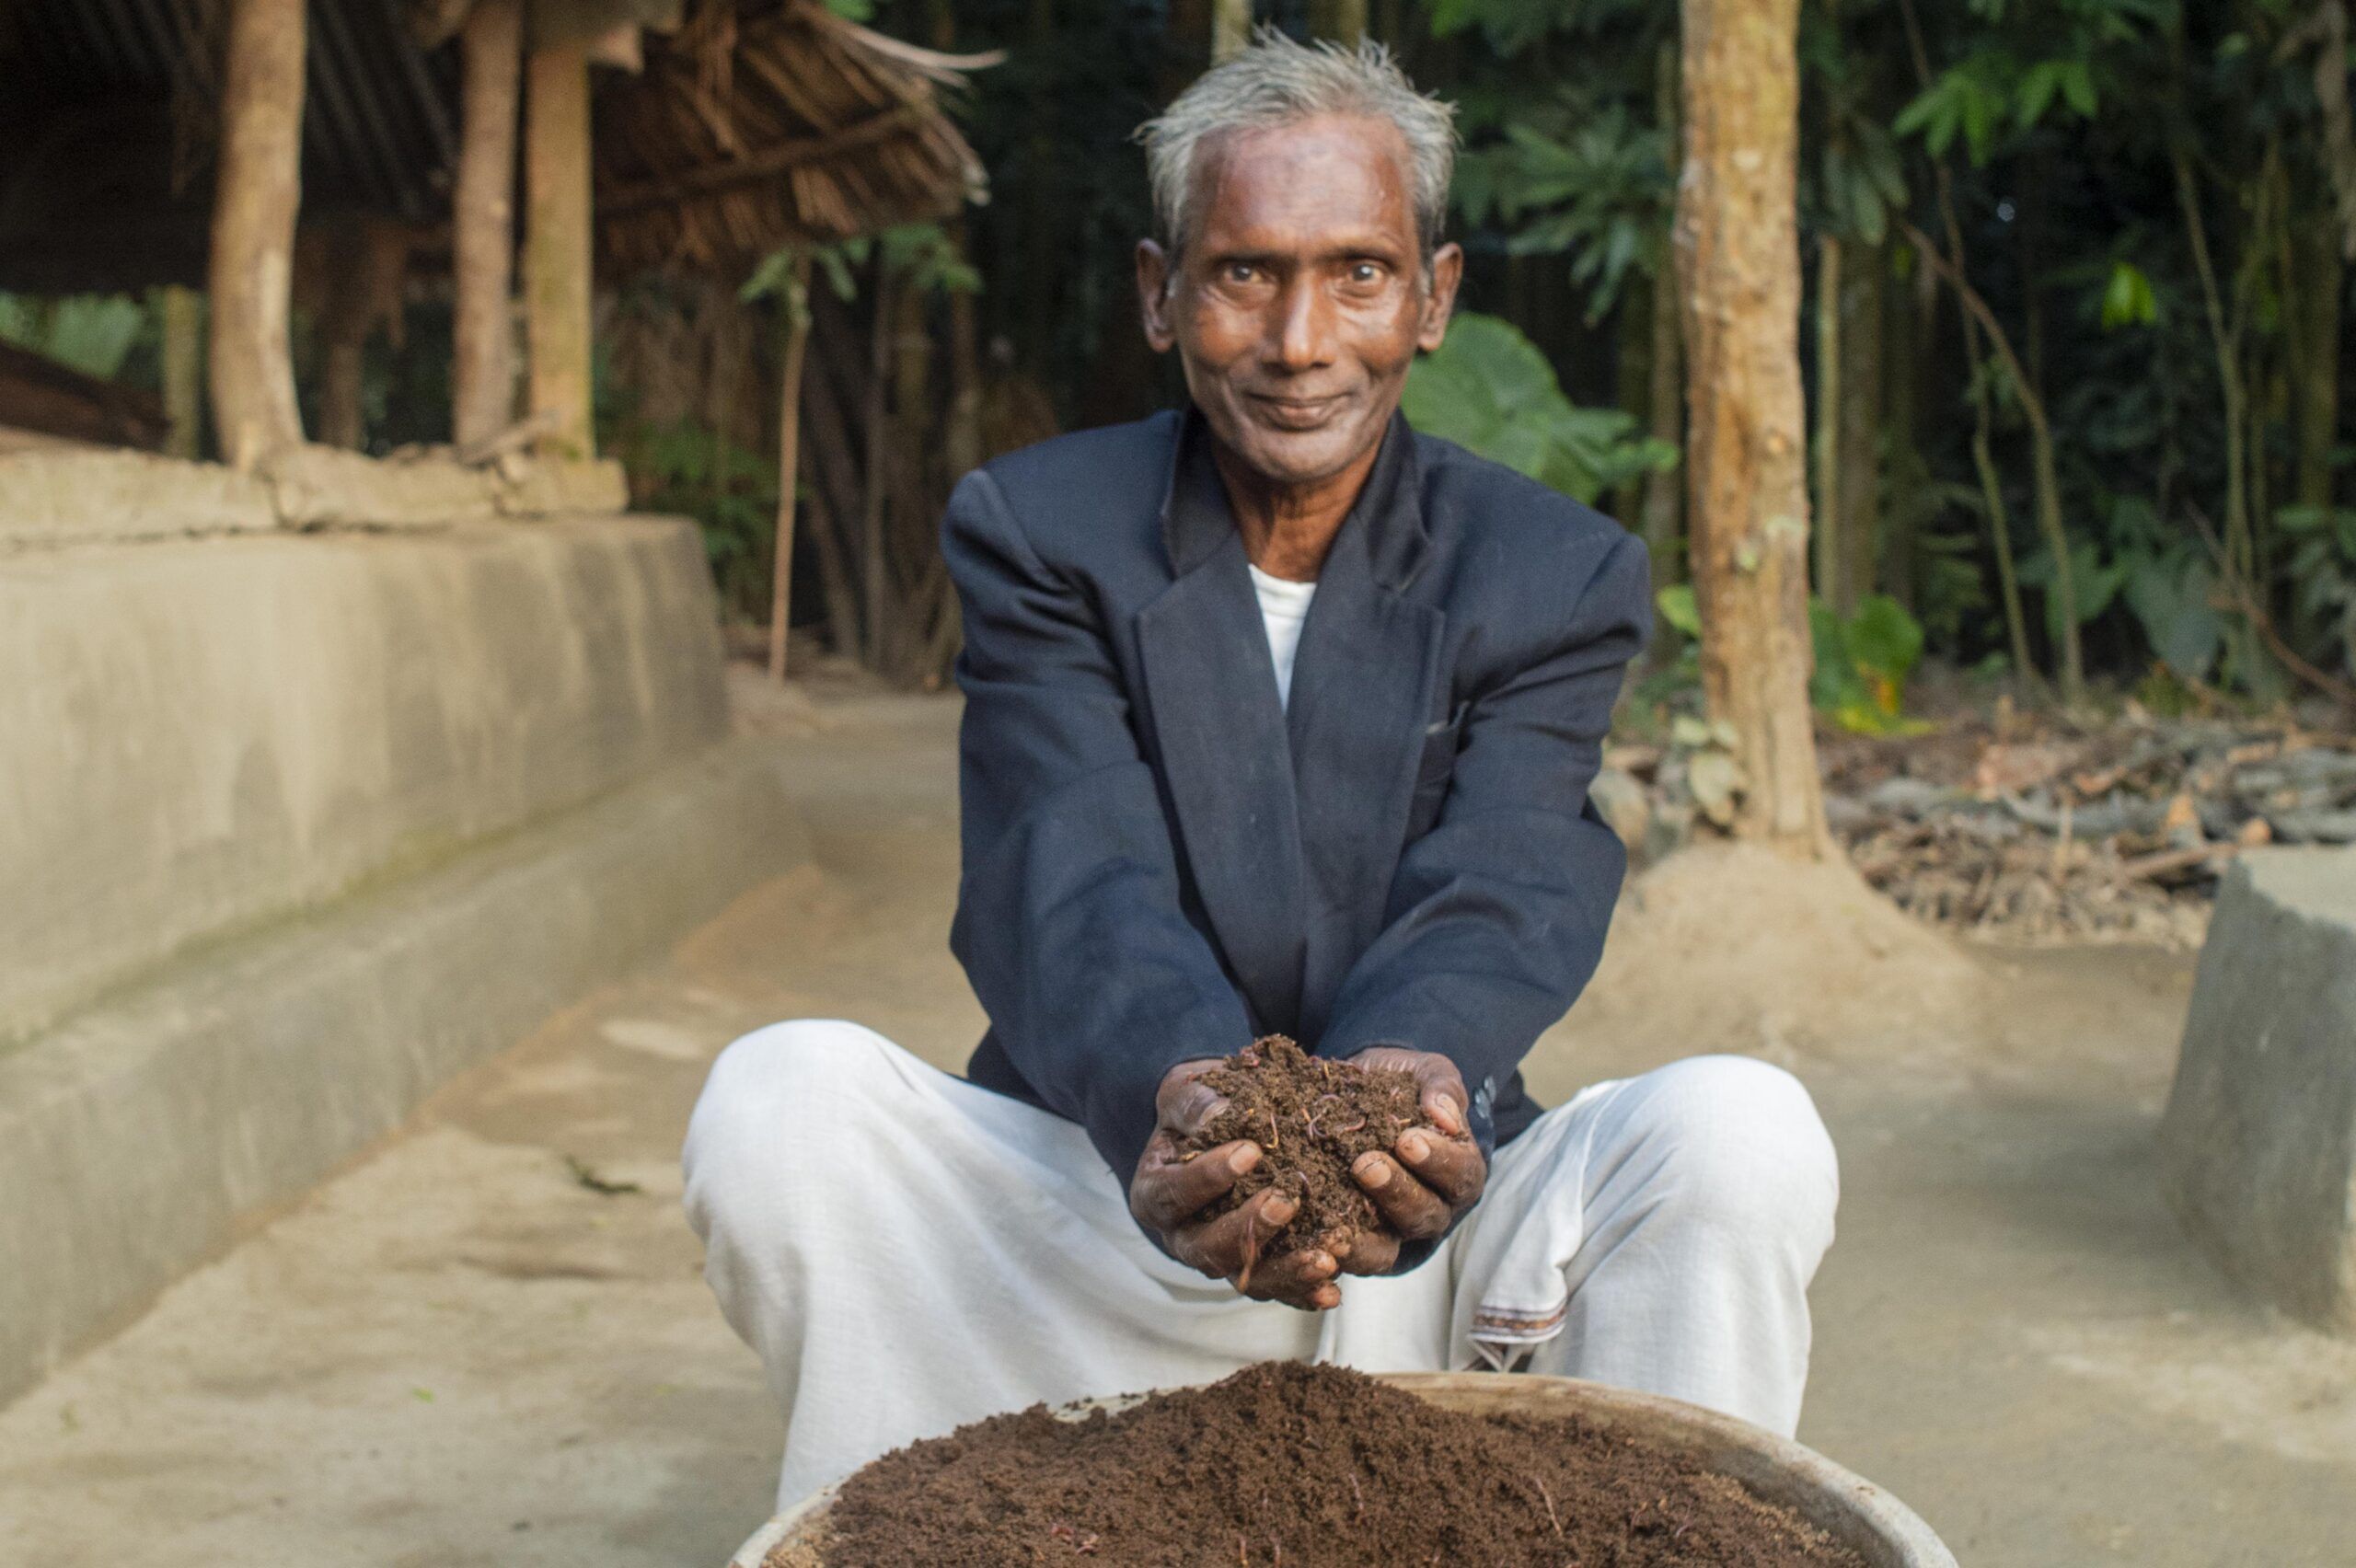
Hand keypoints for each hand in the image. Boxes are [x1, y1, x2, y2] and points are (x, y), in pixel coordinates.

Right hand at [1128, 1059, 1344, 1310]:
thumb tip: (1221, 1115)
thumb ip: (1196, 1105)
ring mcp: (1219, 1258)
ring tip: (1325, 1258)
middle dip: (1250, 1227)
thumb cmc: (1198, 1108)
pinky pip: (1277, 1289)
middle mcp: (1182, 1237)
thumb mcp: (1187, 1093)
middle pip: (1208, 1247)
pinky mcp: (1255, 1270)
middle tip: (1288, 1200)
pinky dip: (1305, 1292)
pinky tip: (1333, 1290)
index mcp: (1154, 1195)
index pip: (1173, 1193)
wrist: (1219, 1127)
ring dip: (1286, 1271)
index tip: (1250, 1151)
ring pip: (1247, 1277)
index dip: (1207, 1178)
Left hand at [1336, 1047, 1487, 1274]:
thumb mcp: (1426, 1073)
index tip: (1408, 1141)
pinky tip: (1310, 1241)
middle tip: (1366, 1165)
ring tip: (1336, 1220)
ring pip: (1387, 1249)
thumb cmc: (1402, 1086)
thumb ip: (1441, 1087)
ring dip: (1363, 1238)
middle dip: (1396, 1192)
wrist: (1359, 1094)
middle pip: (1425, 1215)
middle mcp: (1433, 1209)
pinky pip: (1346, 1258)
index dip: (1437, 1161)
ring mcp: (1394, 1232)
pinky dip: (1330, 1254)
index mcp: (1460, 1171)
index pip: (1460, 1174)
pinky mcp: (1355, 1242)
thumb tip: (1445, 1116)